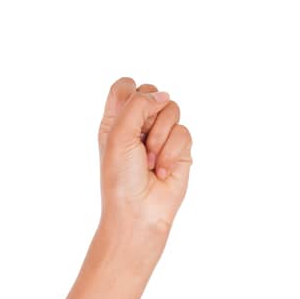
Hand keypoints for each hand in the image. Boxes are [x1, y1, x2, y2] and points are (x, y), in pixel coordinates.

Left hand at [97, 77, 192, 244]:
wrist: (139, 212)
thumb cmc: (121, 179)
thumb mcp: (118, 135)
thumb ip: (137, 105)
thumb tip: (163, 96)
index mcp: (116, 121)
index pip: (125, 86)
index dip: (131, 94)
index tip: (128, 119)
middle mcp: (138, 125)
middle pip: (152, 93)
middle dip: (148, 118)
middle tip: (139, 144)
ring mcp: (160, 135)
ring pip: (172, 109)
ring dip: (159, 138)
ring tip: (149, 161)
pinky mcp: (180, 148)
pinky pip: (184, 132)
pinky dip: (171, 152)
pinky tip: (161, 171)